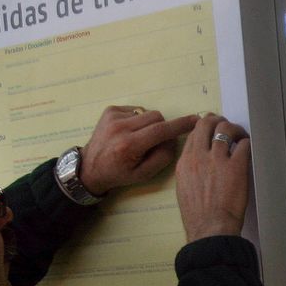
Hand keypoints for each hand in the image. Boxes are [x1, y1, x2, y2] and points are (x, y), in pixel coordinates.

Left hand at [78, 105, 200, 195]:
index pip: (161, 130)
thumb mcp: (144, 174)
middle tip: (155, 142)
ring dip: (149, 124)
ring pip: (147, 112)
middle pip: (156, 117)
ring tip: (139, 137)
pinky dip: (137, 120)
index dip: (180, 125)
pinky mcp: (110, 111)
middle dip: (162, 128)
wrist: (90, 167)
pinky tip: (128, 132)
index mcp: (129, 145)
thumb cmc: (119, 173)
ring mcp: (113, 116)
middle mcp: (120, 127)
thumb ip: (163, 157)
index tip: (195, 119)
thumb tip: (173, 138)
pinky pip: (136, 110)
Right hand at [175, 113, 250, 241]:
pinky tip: (248, 148)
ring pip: (225, 129)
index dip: (204, 129)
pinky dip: (247, 143)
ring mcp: (217, 160)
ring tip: (240, 136)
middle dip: (217, 120)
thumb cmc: (197, 215)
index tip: (211, 131)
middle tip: (226, 126)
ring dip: (234, 129)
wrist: (210, 228)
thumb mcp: (184, 188)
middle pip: (206, 124)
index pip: (193, 134)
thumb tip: (199, 162)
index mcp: (184, 163)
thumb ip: (190, 171)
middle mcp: (199, 157)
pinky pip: (243, 145)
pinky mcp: (236, 167)